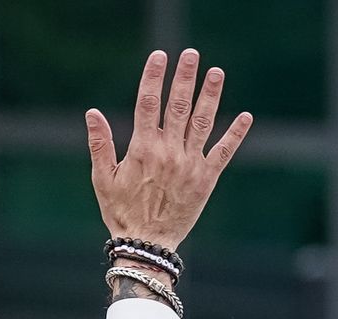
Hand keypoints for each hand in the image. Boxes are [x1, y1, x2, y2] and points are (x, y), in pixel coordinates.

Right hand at [86, 50, 251, 253]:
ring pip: (202, 122)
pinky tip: (245, 116)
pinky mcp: (206, 179)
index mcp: (143, 149)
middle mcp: (169, 152)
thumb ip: (99, 144)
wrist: (147, 245)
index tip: (159, 56)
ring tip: (216, 72)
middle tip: (192, 54)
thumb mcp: (102, 179)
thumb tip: (92, 113)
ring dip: (210, 96)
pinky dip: (235, 134)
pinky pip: (223, 152)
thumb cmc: (121, 212)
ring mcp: (190, 165)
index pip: (147, 104)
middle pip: (178, 106)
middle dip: (185, 78)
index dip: (153, 77)